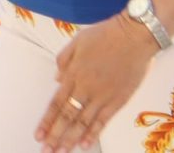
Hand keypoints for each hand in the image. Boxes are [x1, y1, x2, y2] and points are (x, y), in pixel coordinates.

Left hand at [38, 15, 159, 151]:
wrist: (135, 35)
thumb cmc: (107, 33)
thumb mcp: (79, 39)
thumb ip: (64, 59)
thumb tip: (56, 78)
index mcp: (74, 73)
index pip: (56, 103)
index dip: (47, 121)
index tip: (38, 135)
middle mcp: (85, 88)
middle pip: (67, 116)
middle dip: (55, 135)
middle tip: (46, 150)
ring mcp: (102, 95)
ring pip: (83, 122)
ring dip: (71, 139)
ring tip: (62, 151)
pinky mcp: (118, 99)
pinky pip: (103, 120)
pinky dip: (93, 133)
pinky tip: (85, 144)